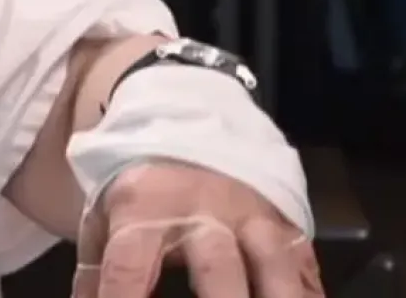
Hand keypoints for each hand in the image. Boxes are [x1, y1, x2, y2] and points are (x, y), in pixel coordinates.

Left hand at [72, 158, 323, 297]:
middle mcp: (201, 212)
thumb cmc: (143, 190)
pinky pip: (307, 266)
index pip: (127, 266)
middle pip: (215, 267)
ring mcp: (251, 216)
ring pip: (274, 263)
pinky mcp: (288, 224)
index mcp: (145, 210)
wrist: (191, 124)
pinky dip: (309, 295)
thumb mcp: (105, 218)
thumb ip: (95, 274)